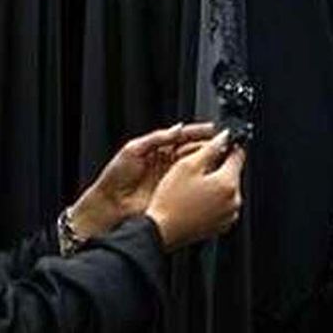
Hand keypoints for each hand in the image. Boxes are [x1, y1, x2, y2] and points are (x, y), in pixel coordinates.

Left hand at [68, 122, 216, 237]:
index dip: (198, 133)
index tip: (213, 131)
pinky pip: (192, 186)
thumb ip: (157, 138)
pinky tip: (210, 177)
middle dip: (208, 146)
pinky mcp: (174, 194)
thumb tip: (178, 128)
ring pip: (195, 168)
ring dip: (208, 163)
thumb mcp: (134, 149)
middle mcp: (167, 163)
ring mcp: (172, 179)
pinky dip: (202, 181)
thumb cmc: (116, 177)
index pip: (183, 137)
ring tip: (219, 157)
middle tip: (221, 144)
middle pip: (193, 151)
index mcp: (158, 149)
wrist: (110, 204)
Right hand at [145, 130, 245, 251]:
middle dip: (218, 166)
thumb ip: (210, 148)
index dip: (228, 145)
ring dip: (215, 183)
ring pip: (227, 189)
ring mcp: (229, 215)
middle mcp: (234, 201)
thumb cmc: (171, 201)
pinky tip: (195, 199)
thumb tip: (224, 137)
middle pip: (233, 173)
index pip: (239, 155)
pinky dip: (213, 199)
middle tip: (196, 167)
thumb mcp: (187, 166)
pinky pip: (222, 204)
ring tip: (192, 186)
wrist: (162, 231)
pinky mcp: (222, 225)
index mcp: (228, 184)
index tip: (219, 143)